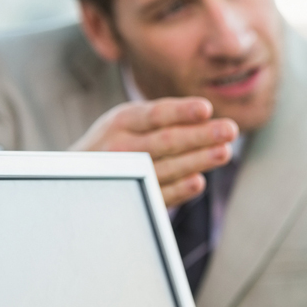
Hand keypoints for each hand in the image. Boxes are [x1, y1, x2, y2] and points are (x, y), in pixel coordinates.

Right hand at [70, 97, 238, 206]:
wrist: (76, 175)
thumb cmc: (117, 141)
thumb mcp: (130, 120)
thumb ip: (164, 117)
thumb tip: (206, 114)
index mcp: (123, 120)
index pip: (155, 114)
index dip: (181, 111)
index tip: (206, 109)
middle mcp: (121, 146)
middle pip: (165, 140)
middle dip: (200, 135)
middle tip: (230, 130)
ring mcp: (125, 173)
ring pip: (165, 167)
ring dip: (197, 160)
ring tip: (224, 152)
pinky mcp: (131, 198)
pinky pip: (158, 194)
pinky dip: (179, 189)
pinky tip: (198, 182)